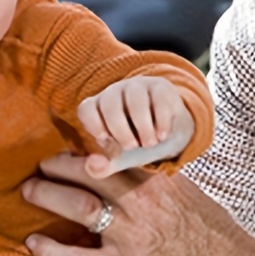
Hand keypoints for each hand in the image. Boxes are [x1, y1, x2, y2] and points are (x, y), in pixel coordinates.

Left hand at [21, 153, 254, 255]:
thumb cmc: (210, 231)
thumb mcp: (185, 192)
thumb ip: (154, 179)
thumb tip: (126, 164)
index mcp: (156, 182)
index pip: (111, 156)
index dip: (83, 150)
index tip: (66, 151)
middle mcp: (141, 204)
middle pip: (89, 174)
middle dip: (57, 167)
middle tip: (39, 167)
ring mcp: (130, 236)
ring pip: (79, 207)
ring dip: (48, 196)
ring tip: (30, 191)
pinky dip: (50, 250)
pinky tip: (33, 243)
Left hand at [76, 76, 195, 177]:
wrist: (168, 134)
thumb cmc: (136, 144)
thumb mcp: (118, 160)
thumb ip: (101, 168)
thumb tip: (93, 164)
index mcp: (98, 108)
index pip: (86, 109)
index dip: (92, 124)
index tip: (105, 139)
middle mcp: (114, 93)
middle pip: (109, 103)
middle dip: (120, 129)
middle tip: (132, 147)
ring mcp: (137, 87)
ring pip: (135, 99)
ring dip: (142, 125)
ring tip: (150, 144)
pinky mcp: (160, 87)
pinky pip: (158, 99)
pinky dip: (160, 121)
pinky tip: (162, 136)